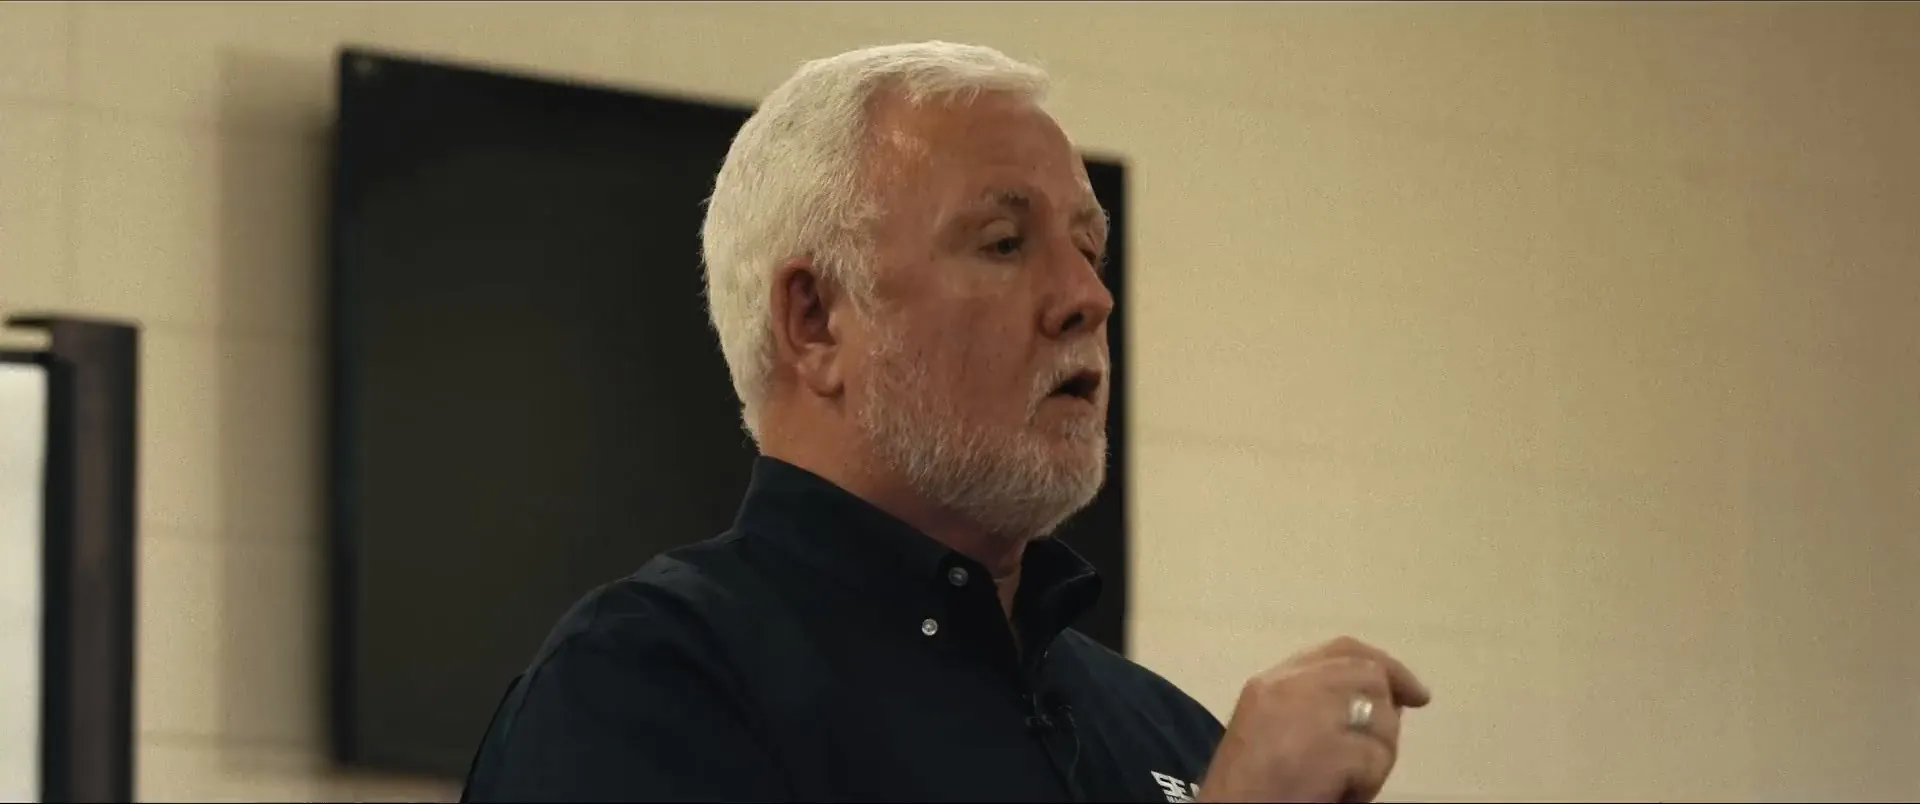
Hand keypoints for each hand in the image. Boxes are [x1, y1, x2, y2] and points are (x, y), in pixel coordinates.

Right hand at [1197, 636, 1431, 802]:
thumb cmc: (1248, 786)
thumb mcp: (1272, 731)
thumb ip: (1315, 706)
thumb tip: (1383, 703)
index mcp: (1271, 683)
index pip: (1341, 651)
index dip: (1384, 665)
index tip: (1411, 692)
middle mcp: (1289, 686)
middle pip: (1368, 676)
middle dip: (1388, 712)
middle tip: (1380, 750)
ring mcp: (1309, 714)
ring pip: (1380, 717)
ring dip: (1377, 755)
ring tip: (1349, 781)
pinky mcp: (1328, 748)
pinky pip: (1376, 756)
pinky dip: (1369, 782)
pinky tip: (1343, 794)